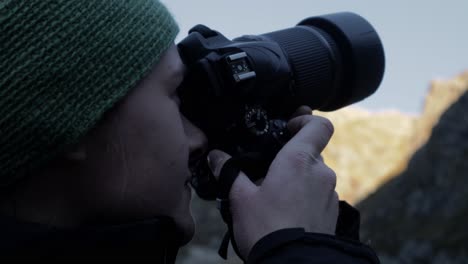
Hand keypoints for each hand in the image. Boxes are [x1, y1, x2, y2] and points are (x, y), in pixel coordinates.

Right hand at [207, 106, 338, 258]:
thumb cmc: (266, 229)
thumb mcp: (241, 199)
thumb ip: (230, 172)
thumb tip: (216, 157)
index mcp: (298, 160)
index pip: (319, 125)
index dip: (306, 120)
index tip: (288, 128)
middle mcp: (320, 172)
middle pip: (310, 151)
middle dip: (290, 158)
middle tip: (268, 173)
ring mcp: (330, 193)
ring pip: (314, 174)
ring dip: (298, 179)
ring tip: (275, 198)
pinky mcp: (332, 212)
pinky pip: (319, 194)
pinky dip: (306, 196)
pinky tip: (287, 213)